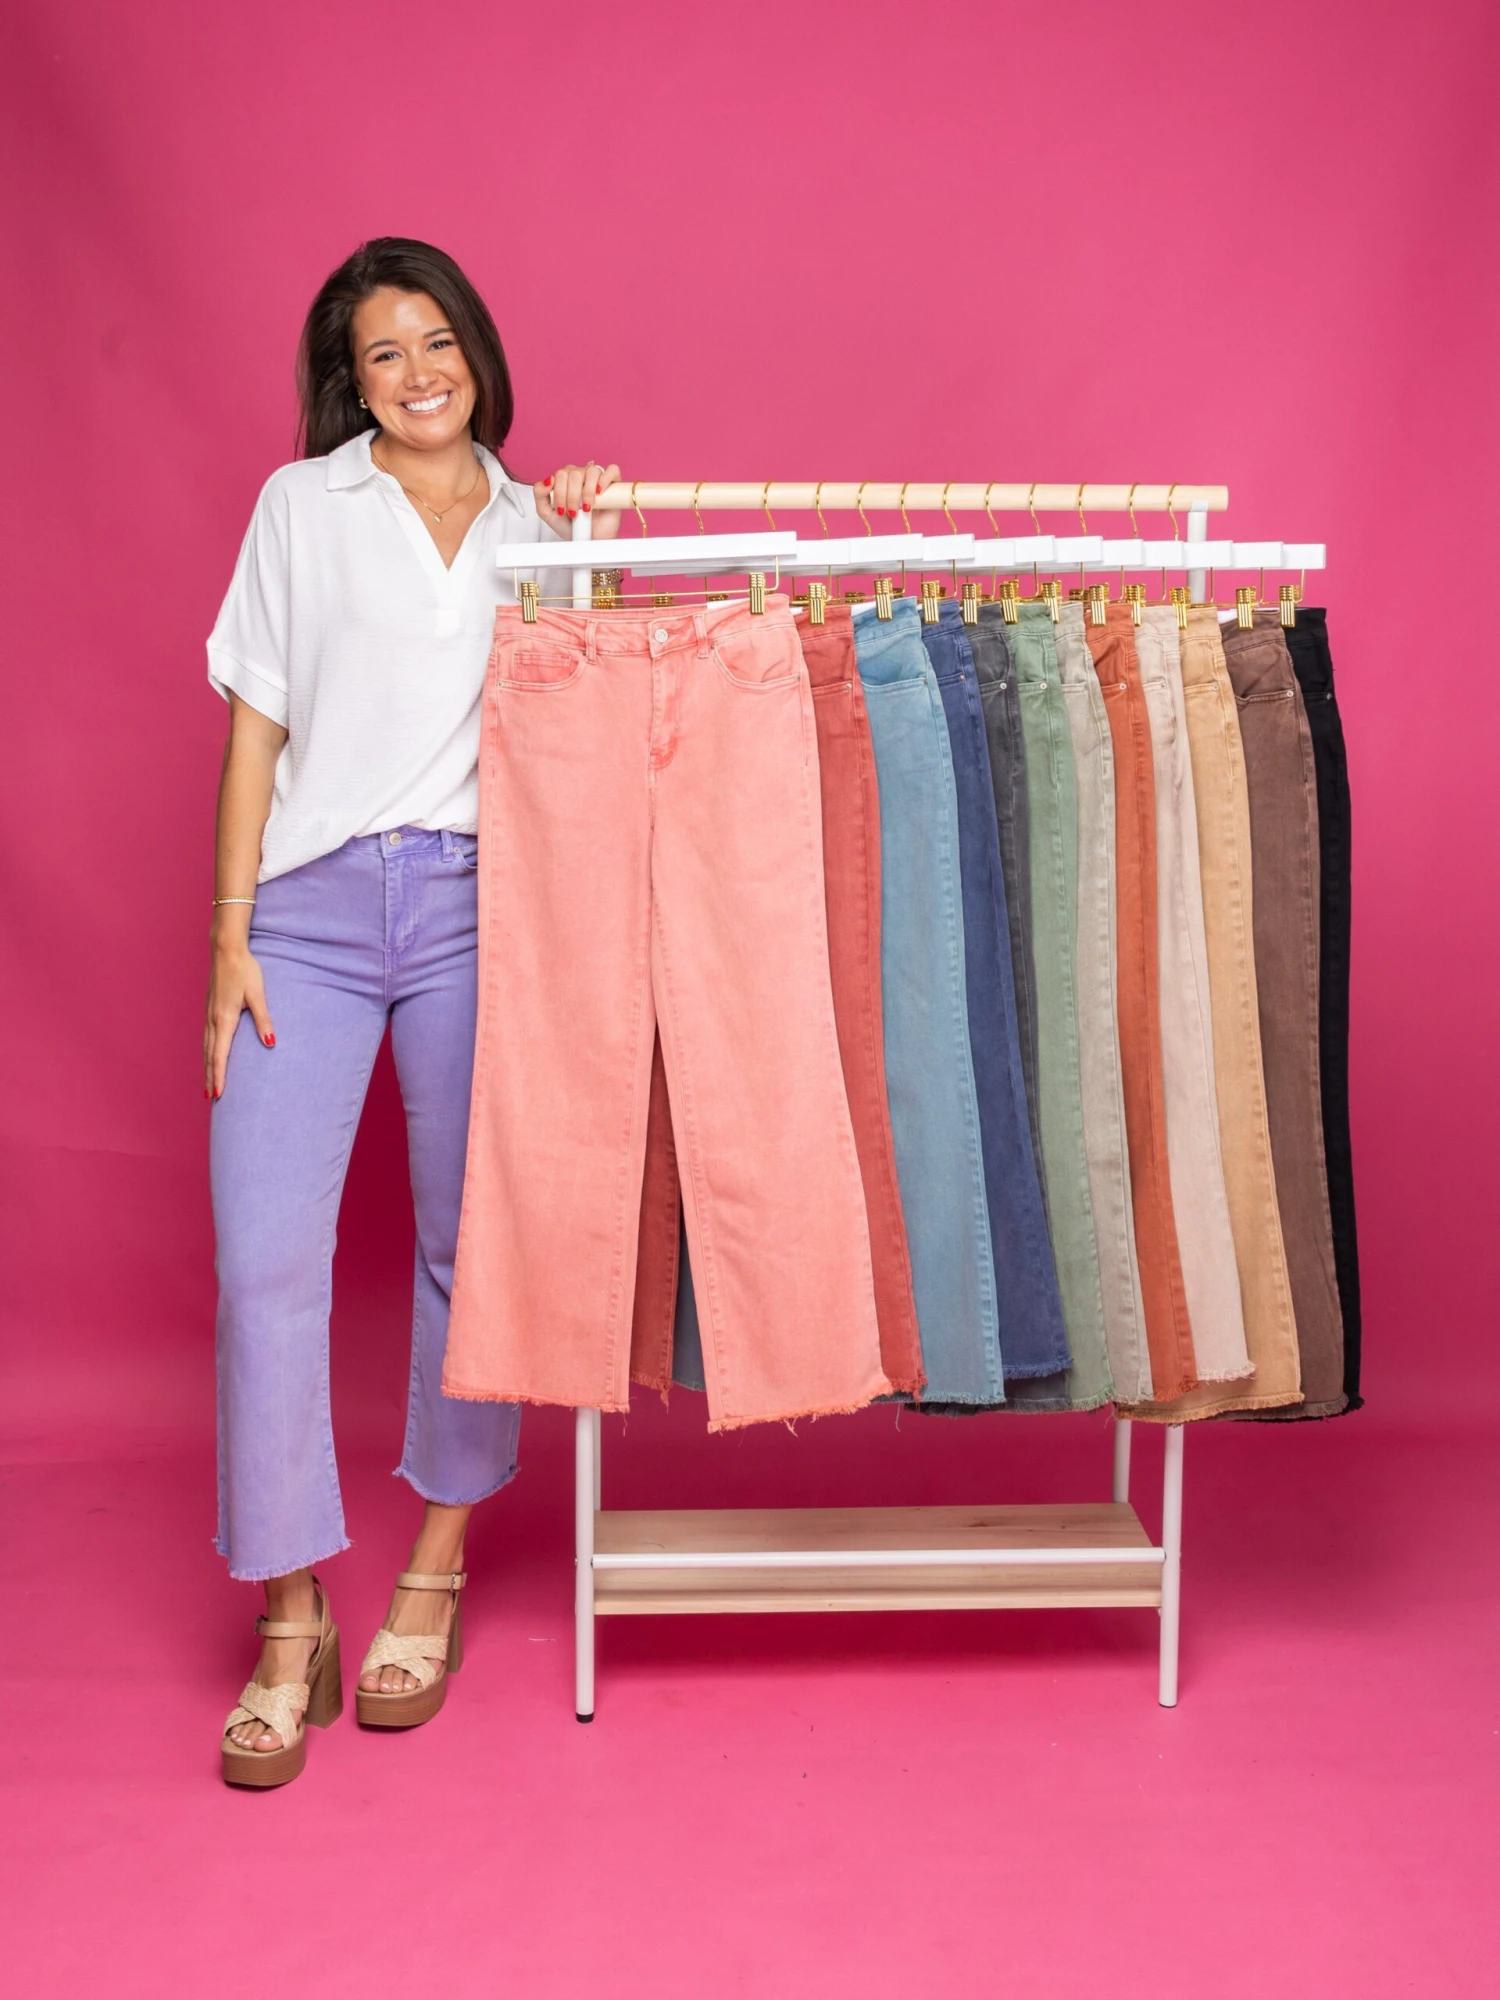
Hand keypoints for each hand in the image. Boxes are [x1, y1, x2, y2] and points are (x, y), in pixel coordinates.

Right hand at [204, 938, 274, 1098]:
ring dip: (207, 1066)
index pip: (220, 1055)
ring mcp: (209, 1014)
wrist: (226, 949)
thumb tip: (271, 1042)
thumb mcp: (258, 995)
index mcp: (224, 1019)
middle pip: (209, 1055)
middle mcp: (213, 1020)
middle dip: (210, 1077)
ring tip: (208, 1083)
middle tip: (211, 1098)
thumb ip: (264, 1019)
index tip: (218, 1094)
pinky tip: (209, 1056)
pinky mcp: (210, 1009)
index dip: (219, 1075)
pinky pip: (206, 1037)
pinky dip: (207, 1052)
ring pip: (206, 1047)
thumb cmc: (244, 970)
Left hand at [534, 461, 621, 540]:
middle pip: (574, 473)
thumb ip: (539, 494)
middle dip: (571, 496)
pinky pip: (612, 470)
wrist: (588, 540)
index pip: (560, 474)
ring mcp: (597, 479)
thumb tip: (547, 480)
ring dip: (586, 492)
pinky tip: (600, 492)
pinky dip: (605, 479)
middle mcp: (581, 476)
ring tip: (587, 507)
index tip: (561, 510)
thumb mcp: (546, 512)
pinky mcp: (614, 484)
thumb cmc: (570, 526)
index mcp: (565, 479)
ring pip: (591, 472)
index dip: (560, 493)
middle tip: (573, 512)